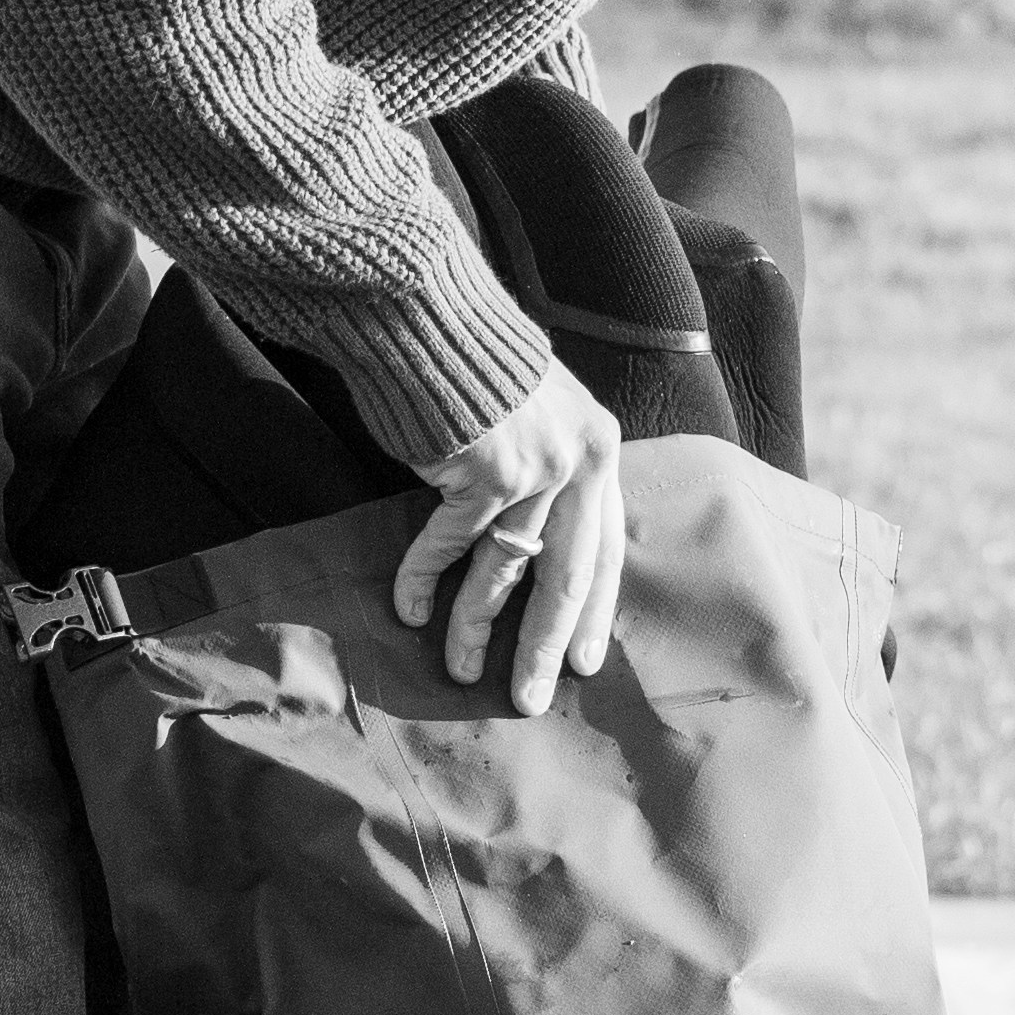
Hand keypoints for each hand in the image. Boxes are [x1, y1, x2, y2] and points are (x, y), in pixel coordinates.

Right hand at [392, 359, 625, 714]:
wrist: (434, 316)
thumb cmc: (479, 369)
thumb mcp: (539, 417)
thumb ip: (553, 473)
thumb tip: (543, 547)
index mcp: (601, 450)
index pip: (606, 550)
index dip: (595, 612)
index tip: (586, 663)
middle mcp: (581, 462)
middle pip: (568, 577)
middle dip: (544, 646)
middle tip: (529, 699)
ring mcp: (536, 467)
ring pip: (505, 569)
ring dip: (476, 625)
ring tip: (460, 670)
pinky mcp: (487, 470)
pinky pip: (452, 542)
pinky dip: (425, 578)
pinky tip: (408, 609)